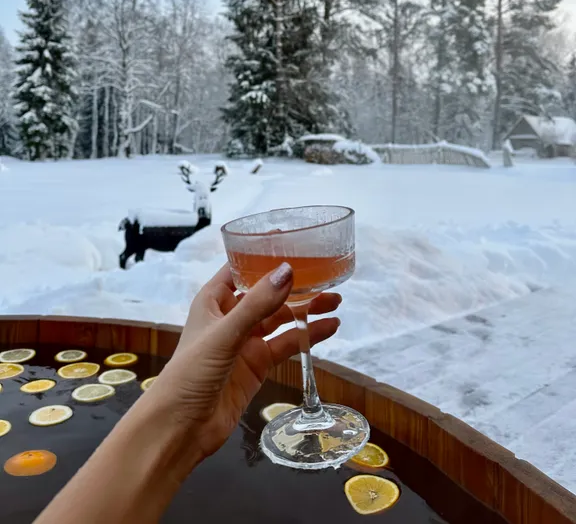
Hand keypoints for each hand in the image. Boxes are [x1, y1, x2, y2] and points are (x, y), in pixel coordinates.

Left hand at [153, 262, 340, 471]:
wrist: (180, 429)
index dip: (264, 253)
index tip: (292, 240)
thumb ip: (257, 304)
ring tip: (335, 301)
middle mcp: (230, 317)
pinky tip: (328, 328)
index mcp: (213, 300)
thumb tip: (287, 271)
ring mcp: (245, 342)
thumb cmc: (189, 375)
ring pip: (281, 318)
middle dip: (294, 284)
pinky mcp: (257, 365)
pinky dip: (307, 336)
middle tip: (326, 276)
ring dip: (306, 309)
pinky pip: (286, 344)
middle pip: (267, 292)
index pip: (241, 267)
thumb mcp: (224, 334)